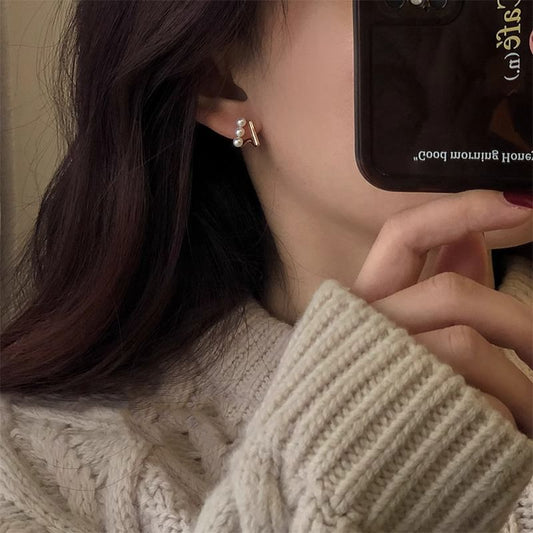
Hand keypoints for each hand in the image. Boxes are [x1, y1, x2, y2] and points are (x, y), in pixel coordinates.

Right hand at [351, 189, 532, 436]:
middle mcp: (364, 329)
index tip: (519, 203)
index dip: (458, 211)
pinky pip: (473, 399)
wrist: (337, 475)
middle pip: (453, 293)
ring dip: (519, 383)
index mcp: (361, 306)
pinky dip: (502, 415)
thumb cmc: (375, 400)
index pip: (403, 236)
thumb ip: (431, 286)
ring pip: (467, 347)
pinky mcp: (408, 412)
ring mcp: (383, 368)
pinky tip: (502, 435)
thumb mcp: (400, 337)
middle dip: (516, 318)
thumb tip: (470, 238)